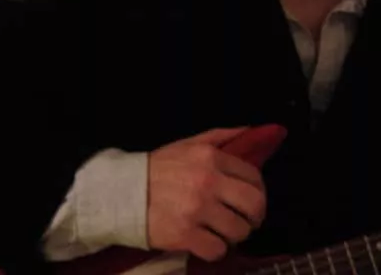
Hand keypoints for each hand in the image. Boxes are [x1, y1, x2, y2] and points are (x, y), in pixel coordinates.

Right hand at [147, 127, 266, 260]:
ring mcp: (197, 210)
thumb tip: (252, 130)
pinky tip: (208, 242)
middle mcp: (208, 182)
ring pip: (238, 230)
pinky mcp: (185, 235)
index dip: (260, 191)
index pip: (253, 176)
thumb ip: (222, 136)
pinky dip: (216, 250)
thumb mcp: (189, 144)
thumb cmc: (159, 168)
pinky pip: (217, 250)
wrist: (121, 193)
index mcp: (211, 158)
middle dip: (255, 217)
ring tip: (224, 232)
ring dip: (235, 235)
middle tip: (247, 221)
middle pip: (254, 204)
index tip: (253, 201)